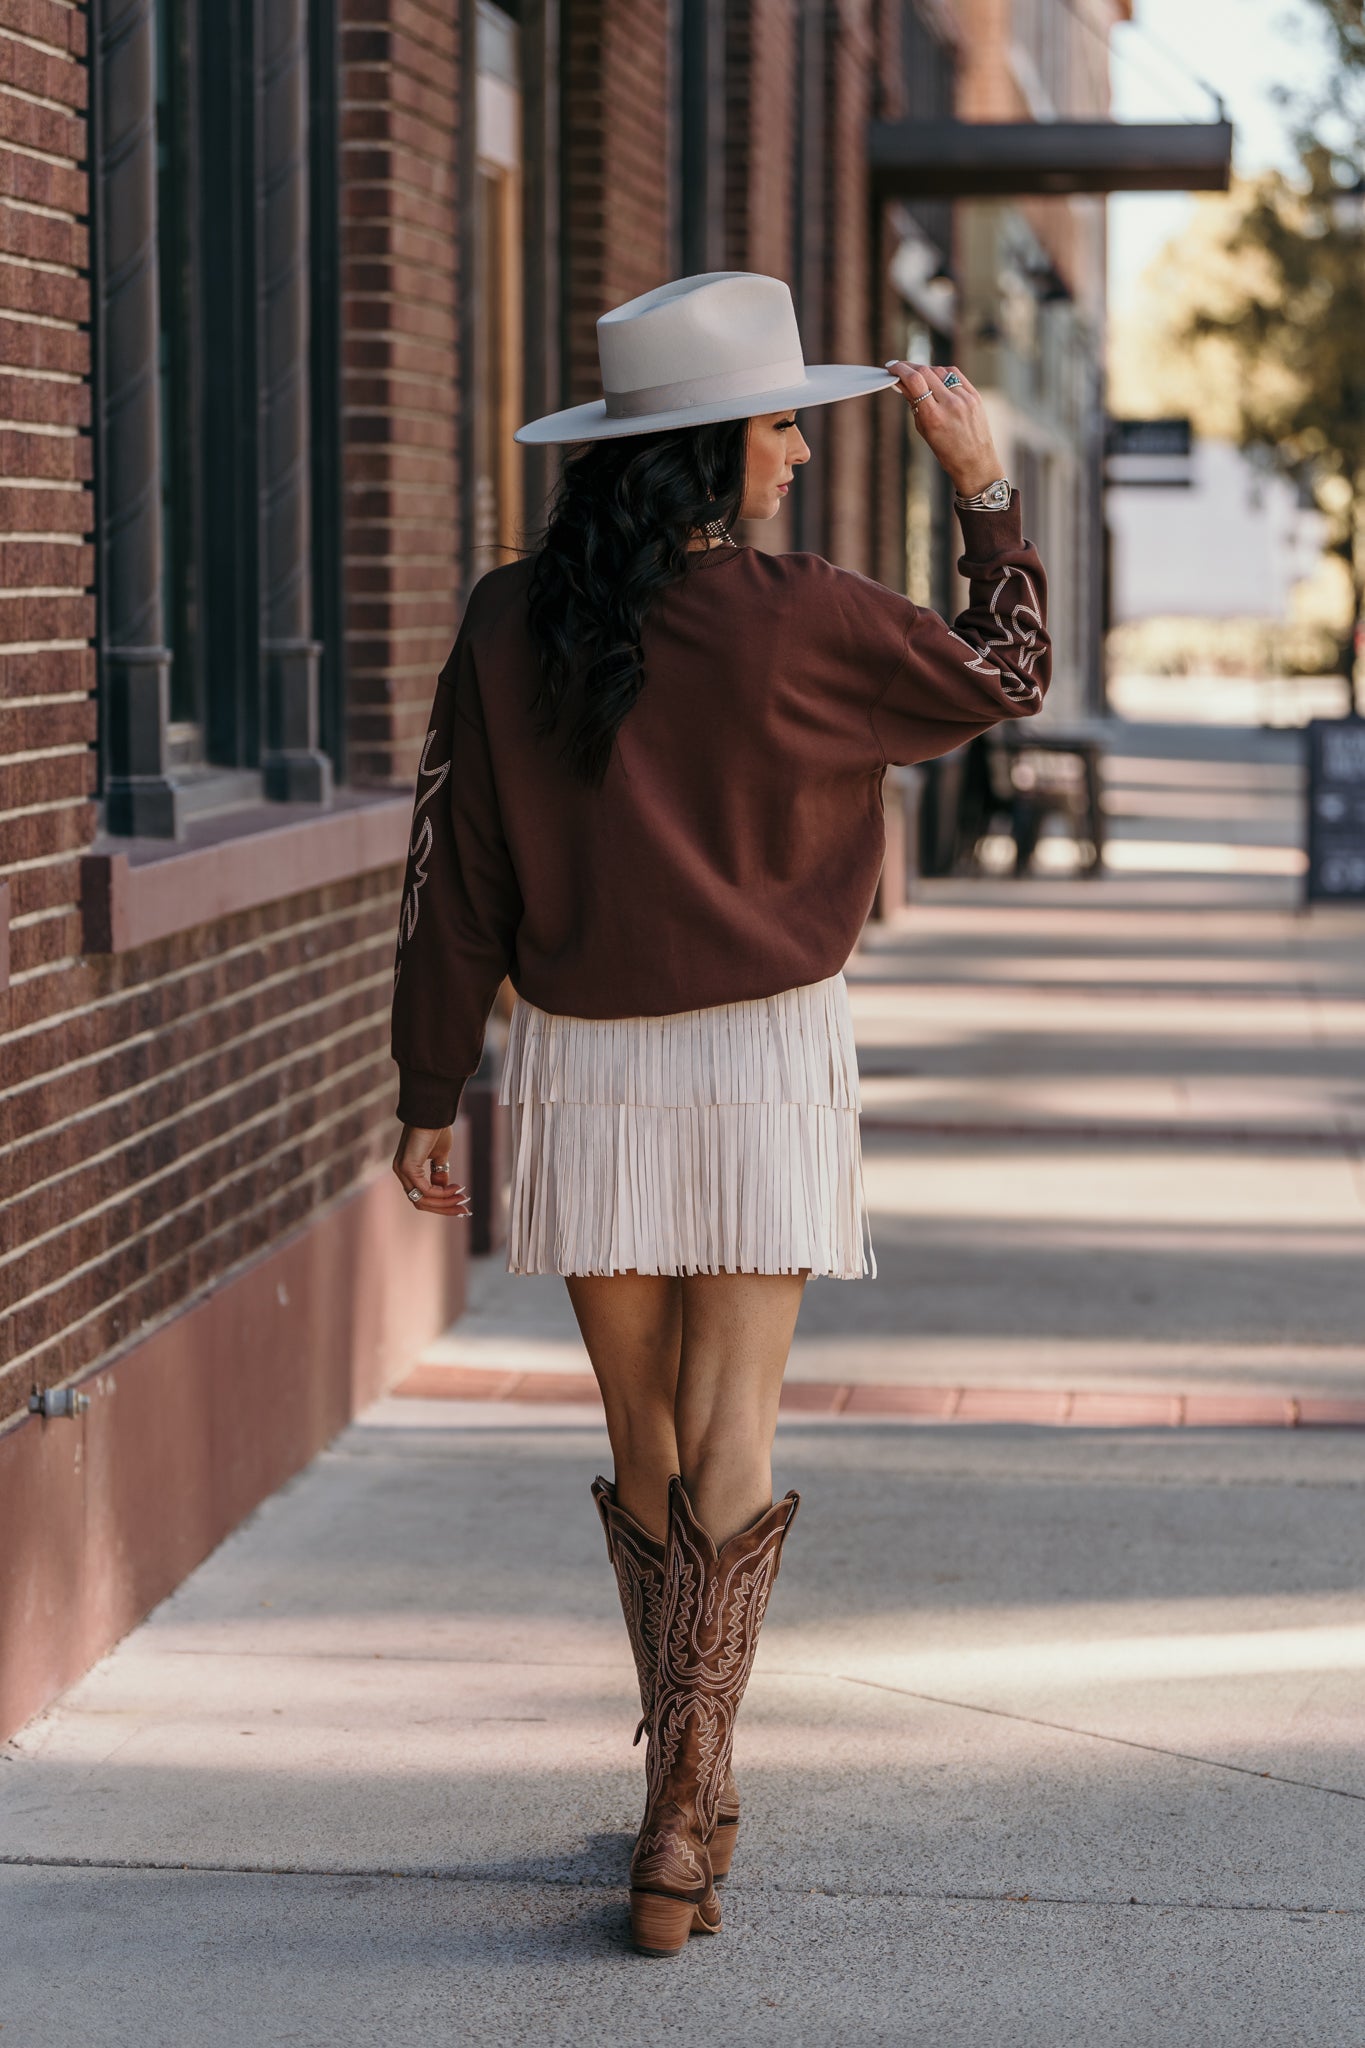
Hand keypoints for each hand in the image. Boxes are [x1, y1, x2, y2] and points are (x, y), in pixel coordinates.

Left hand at [392, 1124, 472, 1217]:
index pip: (421, 1196)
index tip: (460, 1205)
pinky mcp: (408, 1168)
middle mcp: (402, 1173)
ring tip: (462, 1197)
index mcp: (408, 1169)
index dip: (441, 1204)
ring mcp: (402, 1171)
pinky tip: (455, 1188)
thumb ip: (440, 1173)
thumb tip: (445, 1189)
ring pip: (423, 1200)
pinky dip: (442, 1193)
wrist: (432, 1111)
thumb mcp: (440, 1155)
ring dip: (445, 1202)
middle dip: (444, 1208)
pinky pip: (426, 1190)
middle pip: (421, 1203)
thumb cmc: (436, 1128)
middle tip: (464, 1209)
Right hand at [885, 361, 1003, 499]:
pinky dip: (942, 373)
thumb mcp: (924, 430)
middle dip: (909, 367)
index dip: (900, 370)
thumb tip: (901, 383)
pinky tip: (935, 377)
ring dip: (925, 370)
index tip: (891, 367)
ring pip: (940, 370)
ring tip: (918, 376)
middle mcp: (950, 404)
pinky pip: (954, 375)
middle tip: (900, 368)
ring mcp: (964, 398)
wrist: (976, 463)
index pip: (914, 381)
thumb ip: (914, 404)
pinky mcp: (974, 395)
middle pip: (925, 372)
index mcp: (934, 416)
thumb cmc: (947, 452)